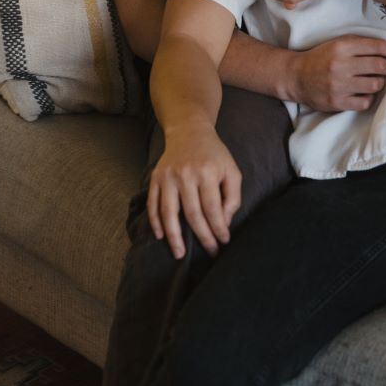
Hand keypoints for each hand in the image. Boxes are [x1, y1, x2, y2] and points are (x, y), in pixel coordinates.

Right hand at [147, 120, 241, 259]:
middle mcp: (186, 174)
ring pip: (169, 213)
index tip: (223, 242)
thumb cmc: (214, 155)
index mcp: (207, 172)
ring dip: (174, 237)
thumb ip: (232, 197)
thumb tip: (224, 223)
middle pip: (192, 214)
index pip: (212, 208)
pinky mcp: (155, 177)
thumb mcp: (232, 170)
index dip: (218, 228)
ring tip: (180, 254)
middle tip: (209, 251)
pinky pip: (153, 204)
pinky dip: (155, 222)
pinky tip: (161, 236)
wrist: (189, 132)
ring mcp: (168, 176)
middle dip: (202, 236)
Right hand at [287, 35, 385, 110]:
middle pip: (380, 66)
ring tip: (374, 81)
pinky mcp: (337, 102)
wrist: (297, 76)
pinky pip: (365, 102)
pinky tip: (363, 93)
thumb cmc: (322, 58)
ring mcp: (339, 85)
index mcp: (343, 47)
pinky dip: (369, 98)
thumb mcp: (338, 44)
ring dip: (379, 83)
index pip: (377, 47)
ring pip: (375, 85)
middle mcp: (341, 65)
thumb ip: (361, 45)